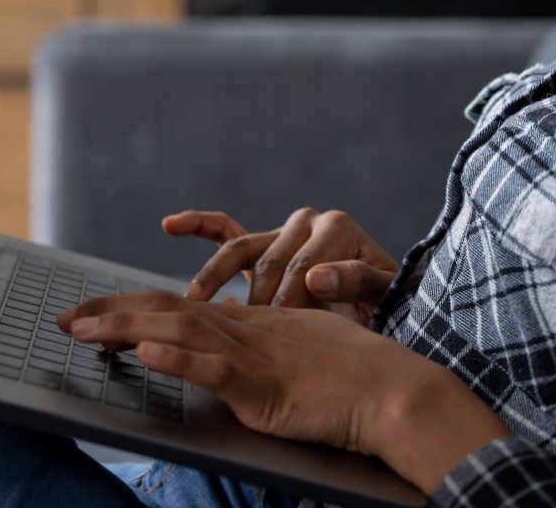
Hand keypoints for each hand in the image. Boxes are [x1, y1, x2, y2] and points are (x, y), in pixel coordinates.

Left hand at [57, 290, 491, 471]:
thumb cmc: (358, 375)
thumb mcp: (303, 350)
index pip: (178, 306)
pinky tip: (145, 352)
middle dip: (111, 311)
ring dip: (125, 329)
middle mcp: (246, 329)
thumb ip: (267, 351)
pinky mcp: (263, 388)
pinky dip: (176, 359)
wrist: (393, 390)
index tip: (91, 311)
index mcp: (252, 322)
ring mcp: (253, 356)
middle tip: (63, 316)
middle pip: (166, 309)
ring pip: (179, 331)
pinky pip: (213, 370)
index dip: (130, 306)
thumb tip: (237, 361)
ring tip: (84, 329)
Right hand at [163, 207, 399, 322]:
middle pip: (268, 262)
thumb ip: (357, 282)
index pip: (301, 267)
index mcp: (335, 227)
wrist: (384, 302)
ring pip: (239, 249)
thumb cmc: (384, 304)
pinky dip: (198, 225)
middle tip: (246, 332)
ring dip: (213, 275)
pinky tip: (171, 224)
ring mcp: (281, 232)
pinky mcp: (262, 245)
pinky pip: (225, 230)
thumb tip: (319, 278)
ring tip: (194, 301)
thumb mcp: (382, 294)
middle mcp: (306, 222)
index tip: (283, 332)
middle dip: (256, 300)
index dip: (290, 303)